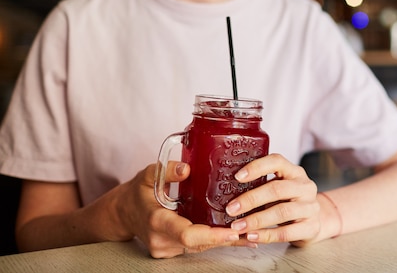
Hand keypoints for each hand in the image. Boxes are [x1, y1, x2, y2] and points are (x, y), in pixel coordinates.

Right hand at [118, 162, 250, 257]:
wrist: (123, 212)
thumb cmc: (138, 192)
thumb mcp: (149, 175)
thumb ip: (167, 171)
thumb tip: (185, 169)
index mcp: (156, 220)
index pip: (186, 234)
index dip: (211, 235)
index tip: (231, 231)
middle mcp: (161, 239)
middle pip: (199, 244)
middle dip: (225, 239)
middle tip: (250, 230)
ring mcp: (166, 248)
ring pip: (200, 247)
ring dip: (224, 241)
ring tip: (249, 234)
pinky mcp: (172, 250)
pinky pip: (196, 247)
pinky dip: (215, 240)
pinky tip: (235, 236)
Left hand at [223, 153, 320, 245]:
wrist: (315, 221)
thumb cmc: (289, 202)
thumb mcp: (280, 188)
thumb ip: (261, 185)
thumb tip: (227, 190)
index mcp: (294, 172)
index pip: (277, 161)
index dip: (257, 167)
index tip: (237, 177)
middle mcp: (305, 186)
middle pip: (277, 189)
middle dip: (251, 199)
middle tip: (231, 208)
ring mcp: (310, 207)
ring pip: (281, 212)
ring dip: (256, 220)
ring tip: (237, 226)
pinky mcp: (311, 227)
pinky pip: (286, 233)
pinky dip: (266, 235)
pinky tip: (252, 235)